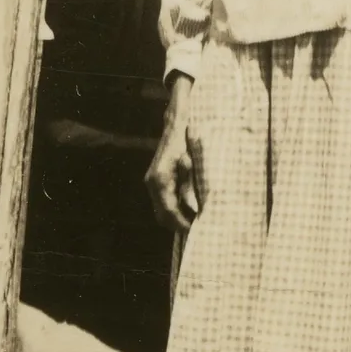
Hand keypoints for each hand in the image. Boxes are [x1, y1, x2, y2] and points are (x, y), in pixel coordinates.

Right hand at [145, 73, 198, 232]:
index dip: (182, 224)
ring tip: (195, 221)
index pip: (169, 211)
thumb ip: (191, 183)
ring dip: (176, 218)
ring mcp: (152, 180)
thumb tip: (195, 206)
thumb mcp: (194, 159)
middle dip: (179, 225)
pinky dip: (173, 209)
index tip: (196, 230)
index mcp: (161, 178)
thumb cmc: (188, 138)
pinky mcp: (155, 179)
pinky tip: (189, 208)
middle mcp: (152, 181)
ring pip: (161, 210)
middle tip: (199, 229)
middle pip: (162, 216)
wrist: (177, 120)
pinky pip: (162, 201)